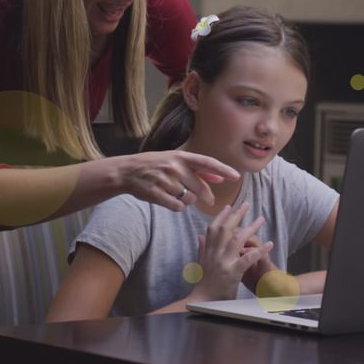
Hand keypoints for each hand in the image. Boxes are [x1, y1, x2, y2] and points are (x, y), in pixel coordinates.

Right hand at [117, 150, 237, 211]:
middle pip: (200, 188)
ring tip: (178, 194)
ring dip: (188, 200)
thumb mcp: (176, 160)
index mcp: (181, 157)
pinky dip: (178, 207)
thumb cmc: (155, 165)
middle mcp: (174, 167)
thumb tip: (220, 177)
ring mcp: (164, 181)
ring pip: (189, 199)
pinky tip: (171, 201)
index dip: (223, 169)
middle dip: (207, 197)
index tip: (236, 176)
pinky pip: (177, 207)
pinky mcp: (156, 193)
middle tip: (209, 201)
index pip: (207, 162)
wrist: (127, 171)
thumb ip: (199, 170)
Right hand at [190, 203, 272, 301]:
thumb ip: (202, 249)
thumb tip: (200, 236)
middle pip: (226, 229)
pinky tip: (269, 244)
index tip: (228, 206)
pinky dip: (259, 250)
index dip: (221, 216)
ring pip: (238, 240)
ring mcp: (224, 262)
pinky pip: (248, 258)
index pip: (213, 229)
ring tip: (261, 219)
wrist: (203, 302)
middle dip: (237, 215)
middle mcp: (215, 254)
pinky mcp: (232, 272)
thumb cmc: (204, 285)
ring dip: (251, 228)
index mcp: (208, 252)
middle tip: (247, 204)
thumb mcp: (201, 264)